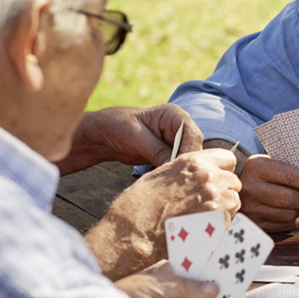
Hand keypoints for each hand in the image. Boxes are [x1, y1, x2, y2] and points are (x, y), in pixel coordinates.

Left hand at [59, 104, 202, 174]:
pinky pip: (177, 164)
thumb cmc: (118, 126)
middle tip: (176, 179)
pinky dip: (173, 172)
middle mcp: (179, 127)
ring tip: (171, 182)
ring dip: (179, 169)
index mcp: (174, 115)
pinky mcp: (169, 153)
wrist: (104, 134)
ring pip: (188, 158)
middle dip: (185, 162)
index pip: (192, 134)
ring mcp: (175, 141)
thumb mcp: (136, 137)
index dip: (188, 151)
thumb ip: (157, 151)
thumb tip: (173, 166)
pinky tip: (167, 181)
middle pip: (194, 147)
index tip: (177, 167)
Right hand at [88, 148, 240, 279]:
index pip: (227, 158)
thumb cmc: (141, 204)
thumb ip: (189, 171)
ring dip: (224, 208)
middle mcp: (209, 177)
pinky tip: (201, 228)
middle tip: (207, 202)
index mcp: (194, 162)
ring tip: (202, 216)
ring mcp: (216, 200)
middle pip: (234, 181)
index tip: (217, 178)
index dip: (223, 169)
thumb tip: (202, 172)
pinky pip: (230, 221)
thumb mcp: (163, 174)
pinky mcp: (219, 222)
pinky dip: (219, 224)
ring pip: (235, 201)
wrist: (134, 232)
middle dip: (225, 190)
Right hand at [238, 155, 298, 231]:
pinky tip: (290, 210)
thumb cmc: (261, 173)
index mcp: (257, 167)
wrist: (234, 187)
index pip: (289, 176)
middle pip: (289, 199)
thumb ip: (292, 169)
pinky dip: (293, 218)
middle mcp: (251, 188)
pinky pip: (284, 225)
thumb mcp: (270, 162)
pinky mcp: (255, 224)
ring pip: (289, 214)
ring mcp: (251, 208)